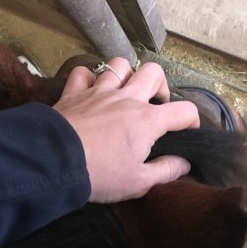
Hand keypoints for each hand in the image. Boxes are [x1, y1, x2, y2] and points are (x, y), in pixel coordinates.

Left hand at [53, 58, 199, 202]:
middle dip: (160, 86)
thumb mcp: (139, 182)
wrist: (54, 163)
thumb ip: (166, 171)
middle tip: (154, 105)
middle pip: (153, 72)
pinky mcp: (74, 92)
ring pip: (119, 65)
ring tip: (124, 92)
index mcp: (148, 120)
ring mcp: (99, 91)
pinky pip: (83, 73)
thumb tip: (185, 164)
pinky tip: (90, 92)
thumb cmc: (101, 175)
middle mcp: (127, 98)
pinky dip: (88, 79)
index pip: (184, 111)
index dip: (192, 120)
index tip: (187, 131)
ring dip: (126, 75)